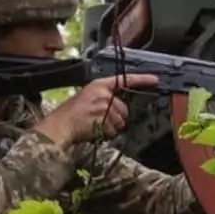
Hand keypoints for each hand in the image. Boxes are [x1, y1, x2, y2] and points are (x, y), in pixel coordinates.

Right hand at [34, 73, 158, 149]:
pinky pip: (113, 130)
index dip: (141, 79)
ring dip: (111, 127)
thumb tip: (119, 108)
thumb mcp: (87, 96)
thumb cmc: (71, 114)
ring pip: (119, 121)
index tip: (155, 79)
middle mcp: (102, 93)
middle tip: (102, 121)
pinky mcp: (102, 119)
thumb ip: (104, 98)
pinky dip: (106, 134)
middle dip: (117, 118)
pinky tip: (95, 130)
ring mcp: (102, 106)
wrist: (60, 125)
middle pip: (124, 109)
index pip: (124, 80)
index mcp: (99, 85)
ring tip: (95, 125)